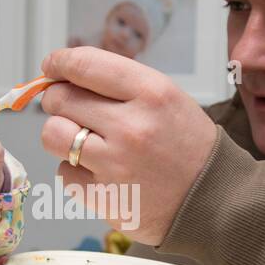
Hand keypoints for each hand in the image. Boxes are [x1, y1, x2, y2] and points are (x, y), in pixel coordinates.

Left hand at [39, 46, 217, 243]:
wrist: (213, 201)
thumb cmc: (187, 146)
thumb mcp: (167, 99)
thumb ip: (120, 84)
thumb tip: (66, 75)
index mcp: (151, 92)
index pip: (84, 64)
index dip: (59, 62)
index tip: (51, 66)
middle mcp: (131, 126)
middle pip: (61, 99)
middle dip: (58, 101)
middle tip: (70, 109)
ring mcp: (116, 164)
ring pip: (53, 135)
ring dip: (62, 136)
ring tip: (84, 141)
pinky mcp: (104, 197)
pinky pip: (65, 173)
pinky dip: (76, 171)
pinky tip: (101, 172)